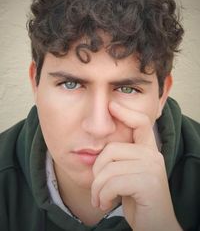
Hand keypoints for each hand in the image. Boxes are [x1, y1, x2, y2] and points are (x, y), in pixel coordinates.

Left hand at [91, 101, 181, 230]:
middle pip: (111, 149)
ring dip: (98, 188)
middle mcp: (152, 155)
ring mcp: (152, 167)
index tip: (111, 105)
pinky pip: (113, 182)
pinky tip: (105, 203)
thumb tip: (99, 147)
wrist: (153, 225)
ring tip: (101, 199)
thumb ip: (119, 159)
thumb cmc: (135, 198)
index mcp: (147, 150)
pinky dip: (103, 196)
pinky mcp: (149, 183)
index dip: (126, 112)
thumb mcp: (126, 175)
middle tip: (98, 189)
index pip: (140, 122)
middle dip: (97, 172)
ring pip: (109, 167)